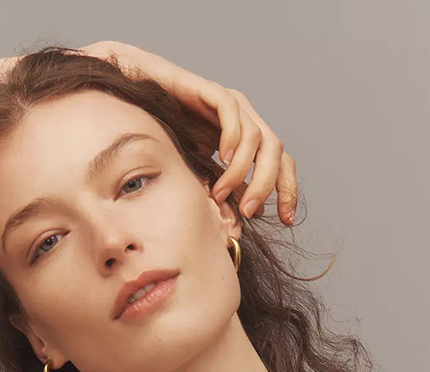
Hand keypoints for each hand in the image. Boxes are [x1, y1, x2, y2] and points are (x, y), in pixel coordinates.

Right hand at [80, 41, 298, 224]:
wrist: (142, 101)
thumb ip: (226, 192)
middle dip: (266, 186)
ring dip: (241, 171)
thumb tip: (246, 220)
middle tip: (248, 212)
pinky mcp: (213, 92)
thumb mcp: (203, 172)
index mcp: (250, 141)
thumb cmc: (170, 137)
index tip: (286, 220)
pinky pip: (232, 114)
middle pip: (276, 152)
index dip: (287, 191)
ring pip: (258, 138)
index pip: (281, 165)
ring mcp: (232, 105)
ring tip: (221, 193)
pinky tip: (221, 158)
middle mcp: (247, 120)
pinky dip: (232, 138)